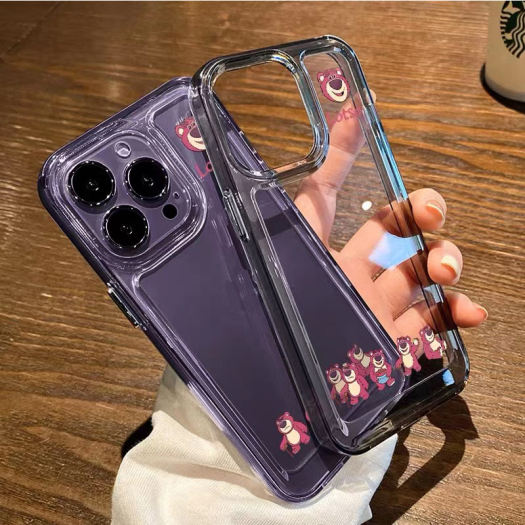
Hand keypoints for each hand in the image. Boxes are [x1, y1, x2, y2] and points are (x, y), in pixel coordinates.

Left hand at [293, 96, 486, 341]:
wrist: (283, 400)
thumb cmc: (275, 322)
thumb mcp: (279, 253)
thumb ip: (295, 202)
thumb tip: (303, 129)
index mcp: (313, 251)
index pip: (324, 195)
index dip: (338, 156)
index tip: (354, 114)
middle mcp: (345, 273)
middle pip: (393, 228)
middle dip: (421, 211)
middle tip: (431, 214)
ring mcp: (374, 306)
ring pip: (421, 271)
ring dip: (446, 259)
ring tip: (445, 269)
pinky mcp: (393, 341)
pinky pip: (432, 322)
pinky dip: (455, 314)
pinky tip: (469, 313)